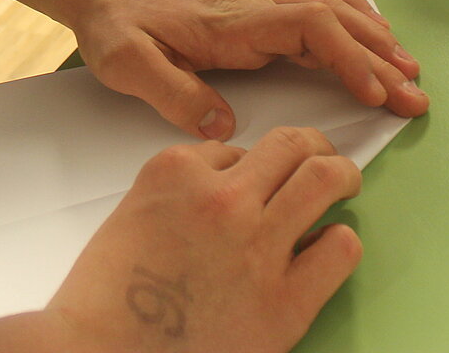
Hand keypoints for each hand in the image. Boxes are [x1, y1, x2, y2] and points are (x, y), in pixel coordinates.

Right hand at [43, 127, 362, 352]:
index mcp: (174, 172)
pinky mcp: (285, 300)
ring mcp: (257, 245)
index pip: (233, 147)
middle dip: (310, 146)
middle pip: (288, 145)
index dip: (247, 164)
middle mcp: (221, 197)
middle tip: (320, 155)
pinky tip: (331, 246)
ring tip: (343, 181)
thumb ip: (178, 199)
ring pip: (323, 179)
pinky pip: (339, 247)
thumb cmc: (105, 303)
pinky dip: (340, 241)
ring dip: (339, 174)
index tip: (254, 177)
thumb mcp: (132, 219)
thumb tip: (220, 199)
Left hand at [70, 0, 426, 139]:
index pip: (308, 26)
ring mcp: (258, 0)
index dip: (347, 56)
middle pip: (333, 18)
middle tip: (415, 96)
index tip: (374, 92)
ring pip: (331, 7)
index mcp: (232, 20)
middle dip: (378, 56)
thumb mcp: (127, 64)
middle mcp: (254, 3)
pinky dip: (352, 19)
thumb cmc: (115, 26)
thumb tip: (224, 128)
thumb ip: (173, 93)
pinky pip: (316, 3)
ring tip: (408, 71)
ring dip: (373, 36)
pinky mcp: (256, 5)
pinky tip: (371, 36)